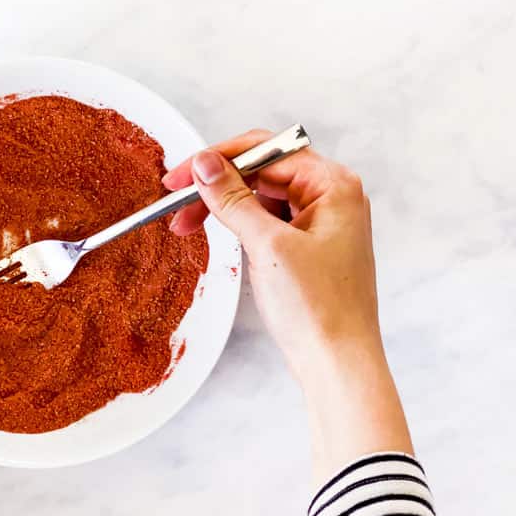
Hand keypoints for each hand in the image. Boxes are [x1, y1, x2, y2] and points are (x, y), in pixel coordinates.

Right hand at [164, 132, 411, 479]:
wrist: (338, 365)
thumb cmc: (318, 309)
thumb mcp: (267, 246)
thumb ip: (233, 199)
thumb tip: (206, 164)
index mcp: (333, 185)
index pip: (265, 151)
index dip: (217, 160)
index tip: (180, 178)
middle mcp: (332, 197)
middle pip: (263, 171)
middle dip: (217, 185)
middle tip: (176, 203)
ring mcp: (323, 222)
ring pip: (262, 197)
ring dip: (225, 207)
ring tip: (187, 225)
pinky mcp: (311, 247)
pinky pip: (269, 221)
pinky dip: (241, 226)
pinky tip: (220, 238)